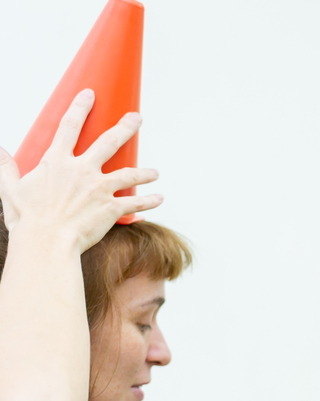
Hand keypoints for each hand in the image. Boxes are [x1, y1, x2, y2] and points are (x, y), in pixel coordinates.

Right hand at [0, 89, 162, 253]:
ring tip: (155, 172)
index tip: (90, 94)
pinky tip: (159, 198)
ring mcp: (99, 188)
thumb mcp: (11, 189)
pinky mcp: (112, 207)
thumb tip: (0, 150)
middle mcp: (82, 170)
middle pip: (109, 142)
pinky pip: (136, 202)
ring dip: (145, 172)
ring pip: (129, 173)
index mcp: (56, 161)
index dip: (80, 107)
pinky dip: (150, 201)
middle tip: (137, 118)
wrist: (46, 242)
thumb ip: (7, 168)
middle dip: (125, 127)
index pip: (69, 126)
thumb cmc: (27, 218)